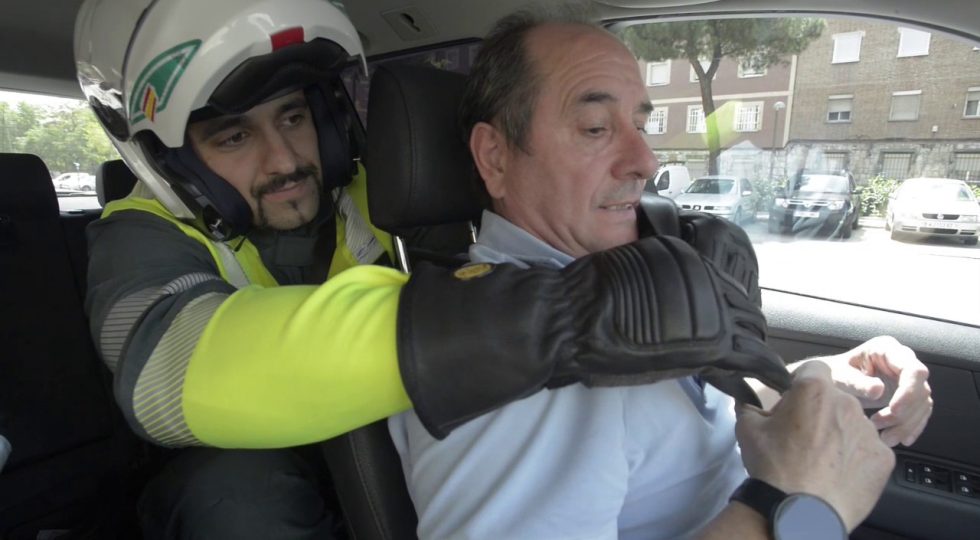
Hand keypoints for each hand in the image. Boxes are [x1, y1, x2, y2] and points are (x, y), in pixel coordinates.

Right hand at [736, 361, 893, 531]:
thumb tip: (746, 396)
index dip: (803, 382)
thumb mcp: (747, 428)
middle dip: (822, 411)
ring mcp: (870, 431)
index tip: (795, 401)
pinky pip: (869, 450)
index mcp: (814, 390)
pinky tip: (839, 474)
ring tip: (822, 460)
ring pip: (854, 424)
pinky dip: (856, 458)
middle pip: (836, 397)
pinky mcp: (885, 458)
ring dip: (840, 435)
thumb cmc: (773, 467)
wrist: (800, 511)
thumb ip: (749, 404)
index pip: (815, 368)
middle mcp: (848, 403)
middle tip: (804, 436)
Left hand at [822, 336, 932, 446]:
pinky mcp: (908, 393)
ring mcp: (907, 377)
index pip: (913, 370)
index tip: (894, 411)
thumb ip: (857, 382)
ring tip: (884, 437)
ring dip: (906, 424)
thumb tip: (879, 390)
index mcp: (886, 349)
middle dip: (904, 413)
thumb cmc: (833, 374)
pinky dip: (911, 427)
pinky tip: (901, 439)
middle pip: (920, 389)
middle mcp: (902, 360)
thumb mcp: (839, 376)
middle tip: (878, 426)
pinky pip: (920, 411)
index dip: (908, 392)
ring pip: (922, 403)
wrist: (832, 380)